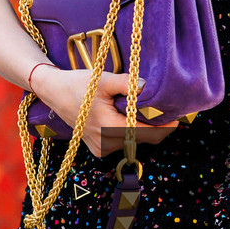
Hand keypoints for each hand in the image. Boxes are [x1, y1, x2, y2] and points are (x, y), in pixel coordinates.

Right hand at [30, 63, 178, 160]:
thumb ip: (127, 84)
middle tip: (163, 111)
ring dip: (140, 128)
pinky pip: (122, 142)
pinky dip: (128, 131)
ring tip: (142, 110)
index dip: (162, 127)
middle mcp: (105, 143)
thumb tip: (147, 86)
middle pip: (141, 138)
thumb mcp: (103, 79)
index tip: (176, 119)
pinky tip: (125, 117)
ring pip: (132, 141)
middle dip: (154, 126)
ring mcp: (101, 148)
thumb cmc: (77, 84)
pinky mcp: (99, 148)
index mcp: (108, 128)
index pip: (144, 133)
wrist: (53, 92)